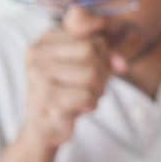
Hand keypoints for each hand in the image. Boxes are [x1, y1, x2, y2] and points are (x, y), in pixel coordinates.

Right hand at [21, 27, 125, 148]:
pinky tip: (80, 107)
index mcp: (47, 39)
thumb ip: (106, 55)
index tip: (102, 64)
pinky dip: (91, 103)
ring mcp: (39, 75)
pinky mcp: (46, 98)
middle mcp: (38, 53)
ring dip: (97, 89)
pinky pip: (87, 95)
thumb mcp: (86, 65)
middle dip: (101, 70)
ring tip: (86, 96)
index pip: (89, 33)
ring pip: (91, 73)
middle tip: (94, 85)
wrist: (44, 128)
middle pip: (91, 50)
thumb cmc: (68, 91)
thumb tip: (122, 64)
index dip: (104, 51)